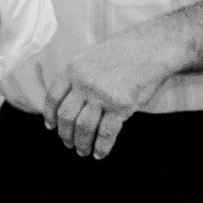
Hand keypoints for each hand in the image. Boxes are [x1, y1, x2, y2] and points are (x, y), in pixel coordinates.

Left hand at [42, 27, 177, 158]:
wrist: (152, 48)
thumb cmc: (123, 53)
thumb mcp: (91, 58)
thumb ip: (78, 78)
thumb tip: (68, 104)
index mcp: (73, 69)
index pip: (53, 97)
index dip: (49, 114)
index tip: (50, 126)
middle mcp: (84, 83)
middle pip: (66, 115)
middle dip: (65, 133)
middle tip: (68, 143)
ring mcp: (102, 94)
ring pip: (84, 127)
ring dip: (81, 143)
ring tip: (82, 151)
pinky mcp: (121, 105)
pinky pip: (106, 133)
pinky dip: (101, 147)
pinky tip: (99, 154)